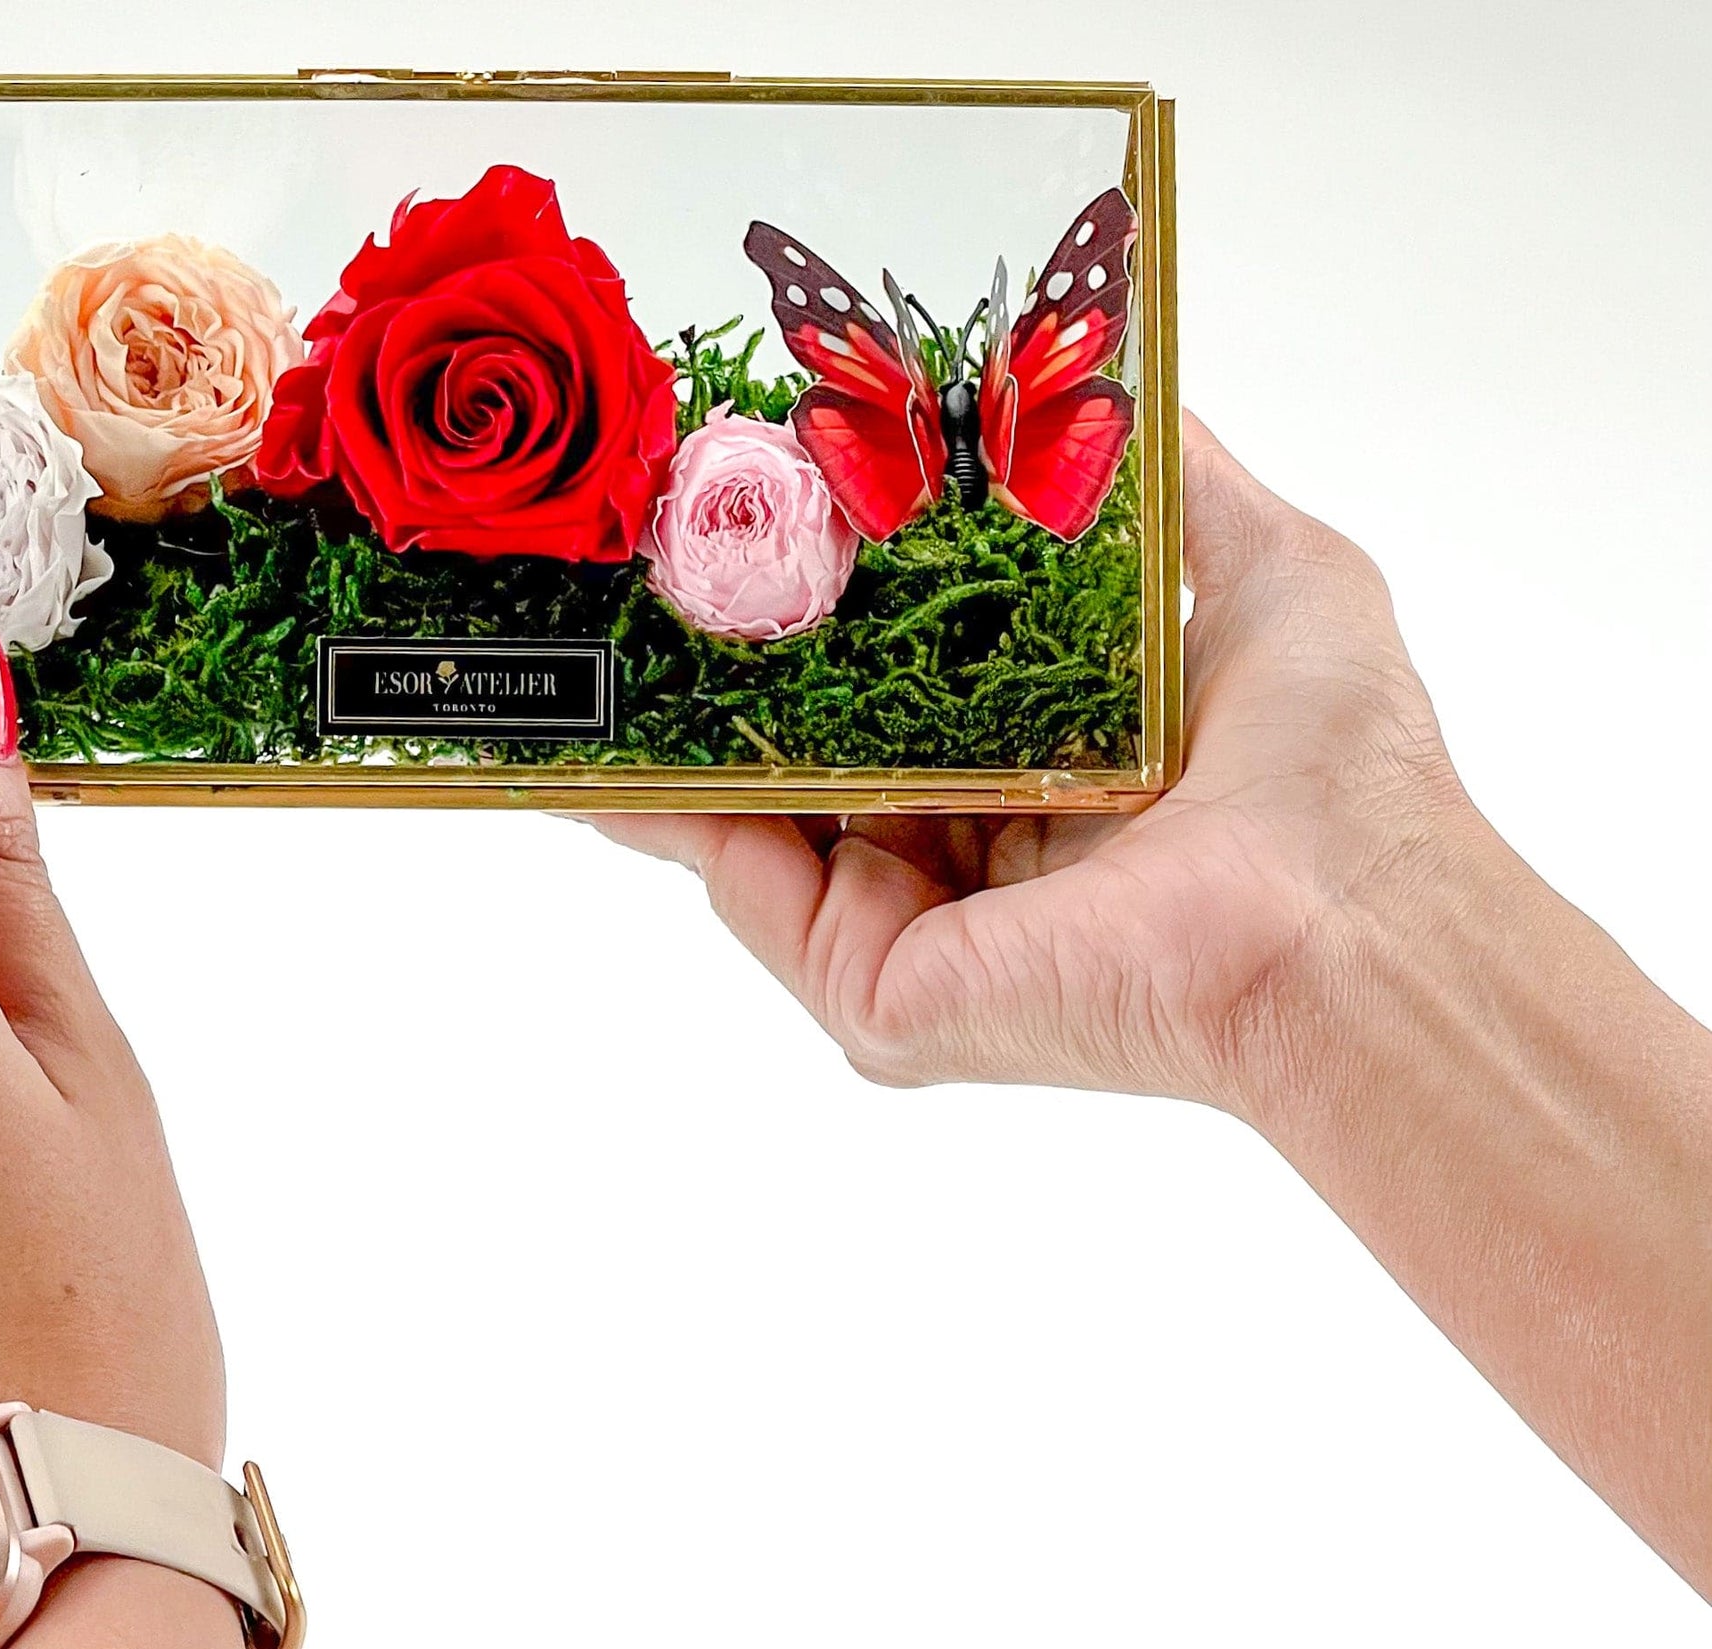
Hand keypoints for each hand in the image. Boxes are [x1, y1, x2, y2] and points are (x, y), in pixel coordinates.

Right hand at [594, 416, 1711, 1594]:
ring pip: (753, 827)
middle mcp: (964, 861)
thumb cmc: (1340, 771)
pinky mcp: (879, 993)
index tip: (742, 526)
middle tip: (624, 573)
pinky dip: (673, 821)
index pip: (894, 699)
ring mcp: (912, 934)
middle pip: (806, 762)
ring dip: (664, 740)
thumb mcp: (1266, 572)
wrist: (1351, 925)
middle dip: (717, 673)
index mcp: (1038, 780)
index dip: (820, 615)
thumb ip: (1169, 483)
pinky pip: (751, 894)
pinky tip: (607, 743)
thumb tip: (1100, 374)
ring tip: (577, 636)